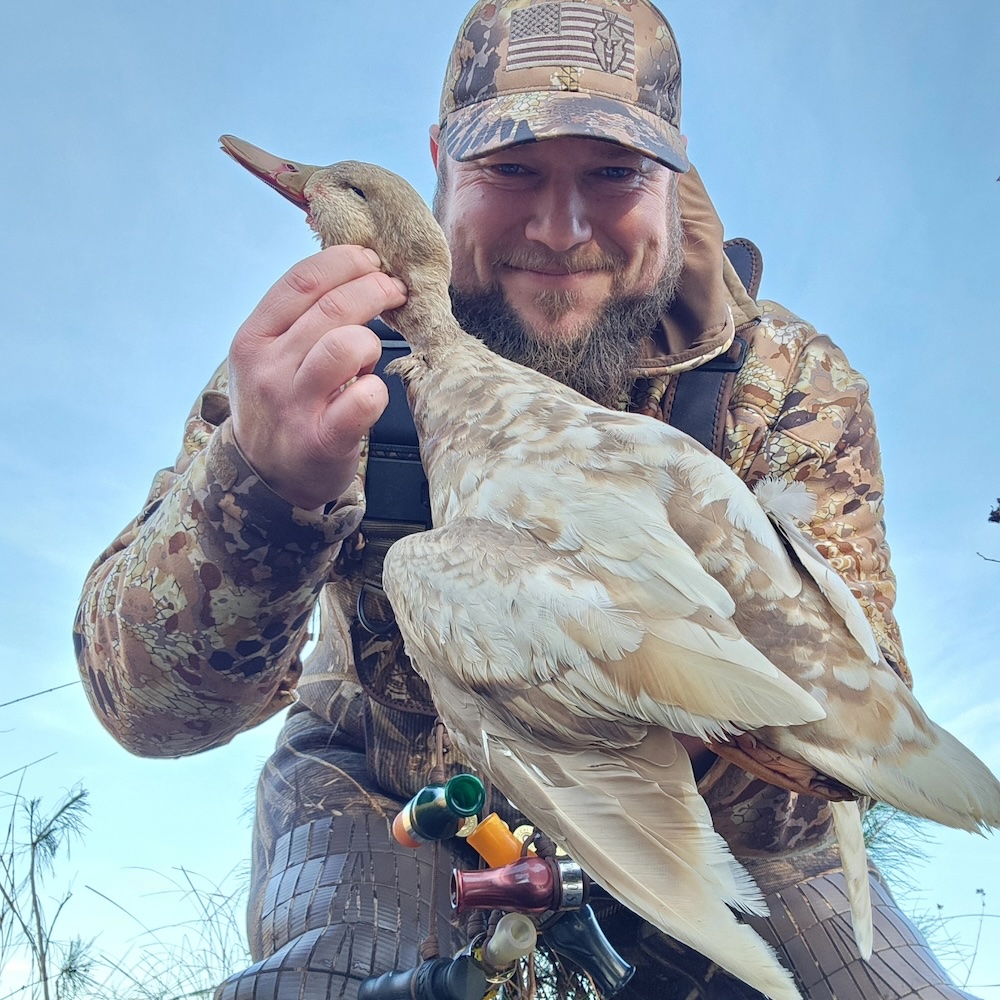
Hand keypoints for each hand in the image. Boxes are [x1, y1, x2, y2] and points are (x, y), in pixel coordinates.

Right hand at [228, 244, 407, 509]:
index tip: (372, 260)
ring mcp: (294, 404)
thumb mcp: (268, 356)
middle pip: (333, 307)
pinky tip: (371, 392)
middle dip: (376, 289)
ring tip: (372, 353)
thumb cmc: (279, 406)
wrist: (265, 477)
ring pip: (347, 345)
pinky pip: (364, 399)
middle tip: (395, 292)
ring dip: (373, 340)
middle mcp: (269, 368)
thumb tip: (355, 270)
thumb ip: (298, 318)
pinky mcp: (323, 440)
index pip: (302, 280)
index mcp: (254, 338)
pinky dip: (377, 390)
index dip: (345, 261)